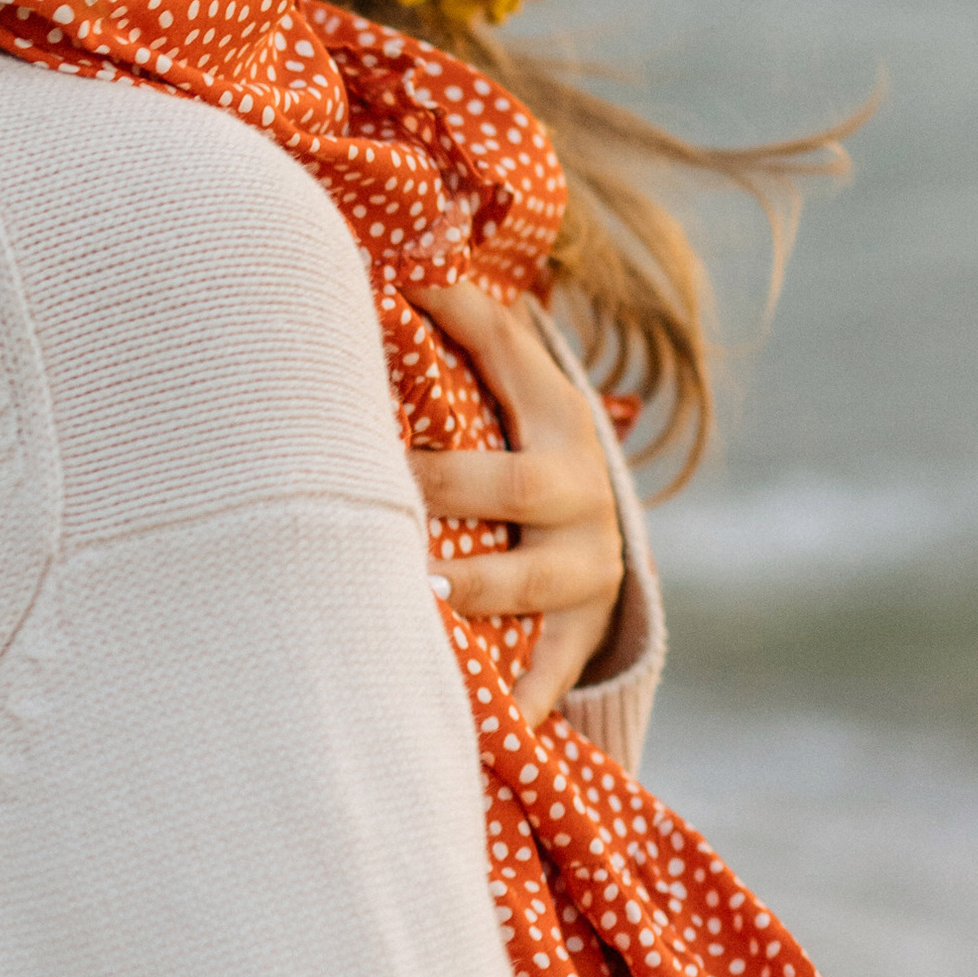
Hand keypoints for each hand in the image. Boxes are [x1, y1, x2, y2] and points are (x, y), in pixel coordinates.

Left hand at [410, 282, 627, 723]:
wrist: (595, 542)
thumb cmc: (516, 447)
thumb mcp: (514, 391)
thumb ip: (471, 328)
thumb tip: (395, 249)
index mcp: (557, 419)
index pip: (511, 354)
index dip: (462, 319)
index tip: (400, 292)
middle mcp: (580, 493)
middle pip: (513, 486)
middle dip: (447, 487)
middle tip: (383, 487)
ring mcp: (586, 571)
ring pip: (527, 588)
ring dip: (475, 594)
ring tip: (422, 598)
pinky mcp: (576, 638)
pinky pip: (542, 678)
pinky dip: (512, 704)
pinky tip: (473, 727)